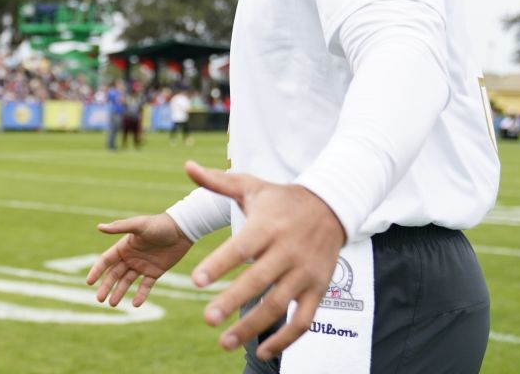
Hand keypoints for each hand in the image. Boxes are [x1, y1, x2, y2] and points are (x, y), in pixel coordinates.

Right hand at [86, 213, 193, 306]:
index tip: (89, 282)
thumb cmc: (159, 224)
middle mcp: (131, 257)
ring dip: (119, 292)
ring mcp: (142, 265)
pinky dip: (141, 295)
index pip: (106, 261)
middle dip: (106, 286)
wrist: (182, 229)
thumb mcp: (139, 226)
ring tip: (112, 304)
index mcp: (124, 247)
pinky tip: (135, 304)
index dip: (97, 271)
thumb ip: (120, 228)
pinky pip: (145, 286)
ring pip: (127, 282)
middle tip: (99, 300)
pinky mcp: (155, 272)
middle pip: (114, 274)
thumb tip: (99, 227)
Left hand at [185, 160, 345, 360]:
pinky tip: (263, 352)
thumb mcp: (252, 186)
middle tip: (206, 318)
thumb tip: (187, 167)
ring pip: (279, 305)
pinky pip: (304, 320)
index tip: (195, 280)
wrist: (332, 207)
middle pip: (258, 280)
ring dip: (252, 326)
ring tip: (223, 342)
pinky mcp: (318, 289)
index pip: (241, 247)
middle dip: (232, 301)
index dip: (219, 264)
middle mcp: (287, 251)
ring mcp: (305, 273)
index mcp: (267, 226)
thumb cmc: (281, 199)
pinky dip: (286, 339)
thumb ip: (218, 182)